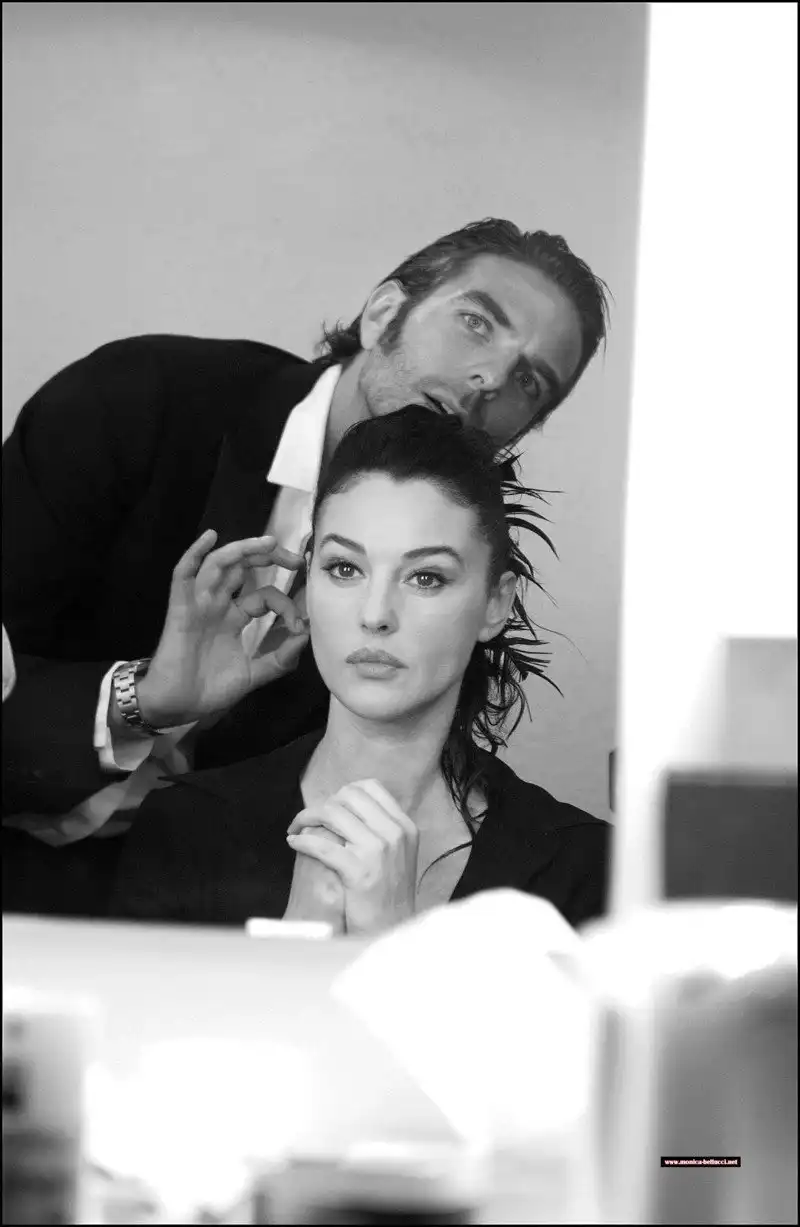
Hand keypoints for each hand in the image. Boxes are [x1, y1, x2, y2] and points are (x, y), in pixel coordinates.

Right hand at [136, 529, 309, 728]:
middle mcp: (218, 605)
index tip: (300, 625)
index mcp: (235, 618)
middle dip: (268, 557)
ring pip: (219, 564)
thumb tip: (306, 635)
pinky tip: (210, 537)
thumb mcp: (254, 674)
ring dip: (242, 549)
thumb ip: (280, 659)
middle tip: (295, 558)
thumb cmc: (210, 691)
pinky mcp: (181, 607)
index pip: (265, 596)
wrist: (177, 706)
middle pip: (242, 568)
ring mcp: (199, 603)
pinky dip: (195, 553)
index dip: (286, 605)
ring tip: (269, 542)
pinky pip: (184, 574)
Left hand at [286, 780, 418, 935]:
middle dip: (322, 803)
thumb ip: (380, 828)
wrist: (391, 929)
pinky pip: (322, 845)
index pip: (370, 787)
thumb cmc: (387, 895)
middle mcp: (394, 833)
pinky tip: (294, 843)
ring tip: (296, 827)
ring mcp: (378, 850)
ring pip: (332, 814)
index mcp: (404, 826)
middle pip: (348, 796)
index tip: (329, 806)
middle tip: (307, 818)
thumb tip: (349, 804)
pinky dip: (303, 840)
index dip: (343, 792)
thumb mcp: (397, 854)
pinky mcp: (359, 870)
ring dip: (306, 817)